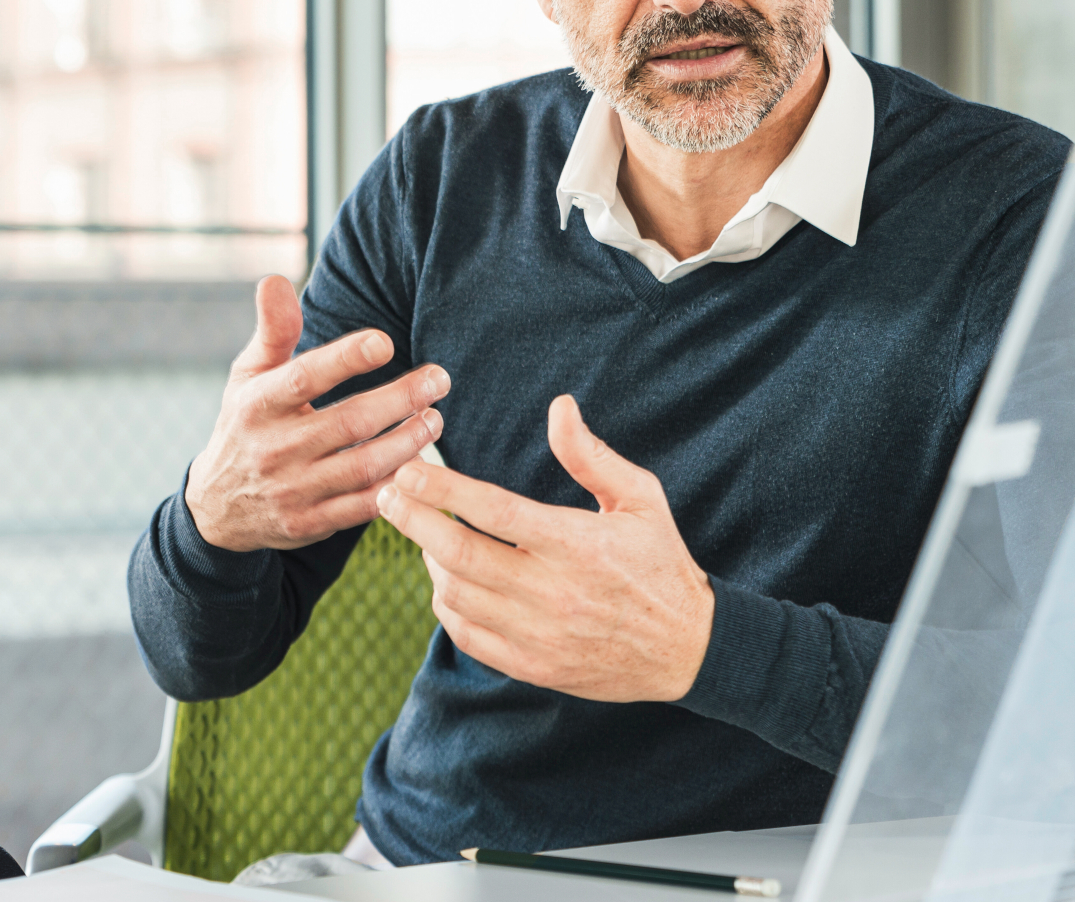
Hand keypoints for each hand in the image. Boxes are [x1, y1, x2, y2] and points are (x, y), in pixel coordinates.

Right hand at [184, 275, 446, 551]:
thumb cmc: (246, 424)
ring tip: (435, 418)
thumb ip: (272, 330)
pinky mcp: (308, 524)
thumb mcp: (248, 375)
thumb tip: (276, 280)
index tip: (385, 341)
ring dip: (408, 442)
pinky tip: (421, 465)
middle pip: (348, 422)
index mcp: (257, 404)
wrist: (216, 507)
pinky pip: (362, 507)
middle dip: (401, 399)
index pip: (303, 378)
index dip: (345, 359)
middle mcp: (273, 449)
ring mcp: (292, 490)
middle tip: (438, 379)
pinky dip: (396, 487)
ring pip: (363, 467)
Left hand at [375, 393, 714, 702]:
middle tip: (386, 495)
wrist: (688, 649)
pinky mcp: (533, 667)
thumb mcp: (640, 498)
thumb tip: (558, 407)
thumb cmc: (661, 563)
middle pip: (459, 555)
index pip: (494, 511)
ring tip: (424, 533)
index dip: (442, 489)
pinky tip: (446, 580)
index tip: (409, 470)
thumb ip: (591, 455)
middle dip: (412, 521)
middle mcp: (553, 592)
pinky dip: (446, 606)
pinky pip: (468, 636)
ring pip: (456, 595)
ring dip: (428, 560)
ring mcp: (540, 635)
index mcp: (577, 544)